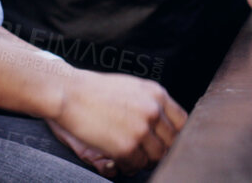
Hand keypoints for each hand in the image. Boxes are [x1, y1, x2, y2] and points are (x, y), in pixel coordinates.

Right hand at [51, 70, 185, 173]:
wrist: (68, 93)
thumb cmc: (96, 90)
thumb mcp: (132, 87)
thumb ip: (152, 102)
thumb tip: (166, 123)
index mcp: (157, 94)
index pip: (182, 123)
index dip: (175, 135)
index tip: (165, 141)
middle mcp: (153, 111)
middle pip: (172, 142)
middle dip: (160, 150)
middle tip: (146, 152)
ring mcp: (141, 129)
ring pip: (157, 156)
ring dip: (145, 159)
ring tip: (131, 154)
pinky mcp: (127, 146)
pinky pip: (137, 165)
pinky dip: (130, 165)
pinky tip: (119, 157)